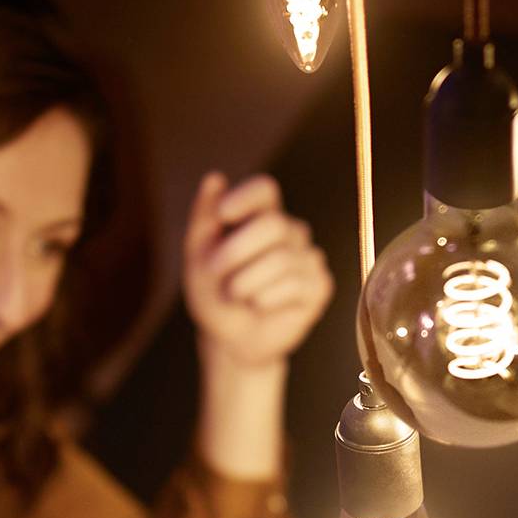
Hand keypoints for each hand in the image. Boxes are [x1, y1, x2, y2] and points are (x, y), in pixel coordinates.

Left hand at [183, 171, 331, 372]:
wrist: (230, 340)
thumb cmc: (214, 295)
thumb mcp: (198, 257)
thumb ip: (204, 218)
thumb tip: (214, 177)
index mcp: (260, 216)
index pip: (265, 189)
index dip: (246, 198)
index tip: (223, 216)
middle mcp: (289, 232)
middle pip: (274, 224)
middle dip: (236, 251)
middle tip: (214, 272)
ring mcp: (307, 258)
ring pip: (281, 259)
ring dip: (245, 282)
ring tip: (236, 296)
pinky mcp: (319, 285)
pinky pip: (295, 285)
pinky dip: (266, 299)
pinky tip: (260, 306)